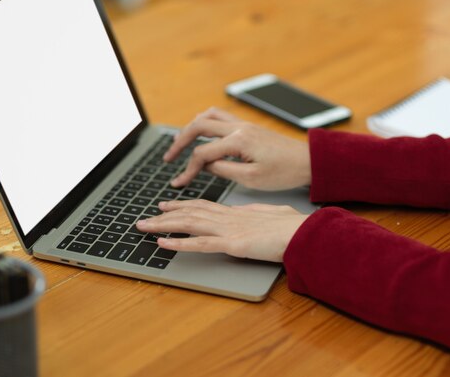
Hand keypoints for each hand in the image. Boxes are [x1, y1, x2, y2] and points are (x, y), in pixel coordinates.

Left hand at [136, 200, 308, 261]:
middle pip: (190, 213)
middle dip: (165, 215)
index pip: (204, 206)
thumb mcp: (273, 215)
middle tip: (146, 217)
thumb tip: (255, 215)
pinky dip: (179, 244)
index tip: (168, 205)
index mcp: (238, 212)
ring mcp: (229, 230)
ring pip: (189, 224)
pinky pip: (200, 244)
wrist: (305, 232)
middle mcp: (229, 218)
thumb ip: (260, 215)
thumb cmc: (294, 226)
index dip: (183, 205)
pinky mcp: (233, 244)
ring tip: (145, 227)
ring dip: (164, 226)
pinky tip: (163, 244)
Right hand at [164, 107, 310, 190]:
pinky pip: (220, 117)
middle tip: (168, 157)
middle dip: (179, 141)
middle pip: (198, 126)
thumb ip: (223, 170)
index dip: (188, 169)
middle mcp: (238, 127)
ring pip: (208, 115)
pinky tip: (202, 135)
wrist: (308, 161)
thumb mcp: (251, 179)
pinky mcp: (248, 126)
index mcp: (239, 141)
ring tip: (181, 143)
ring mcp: (243, 124)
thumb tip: (203, 166)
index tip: (179, 182)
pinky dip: (206, 123)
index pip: (202, 153)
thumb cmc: (284, 172)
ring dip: (191, 127)